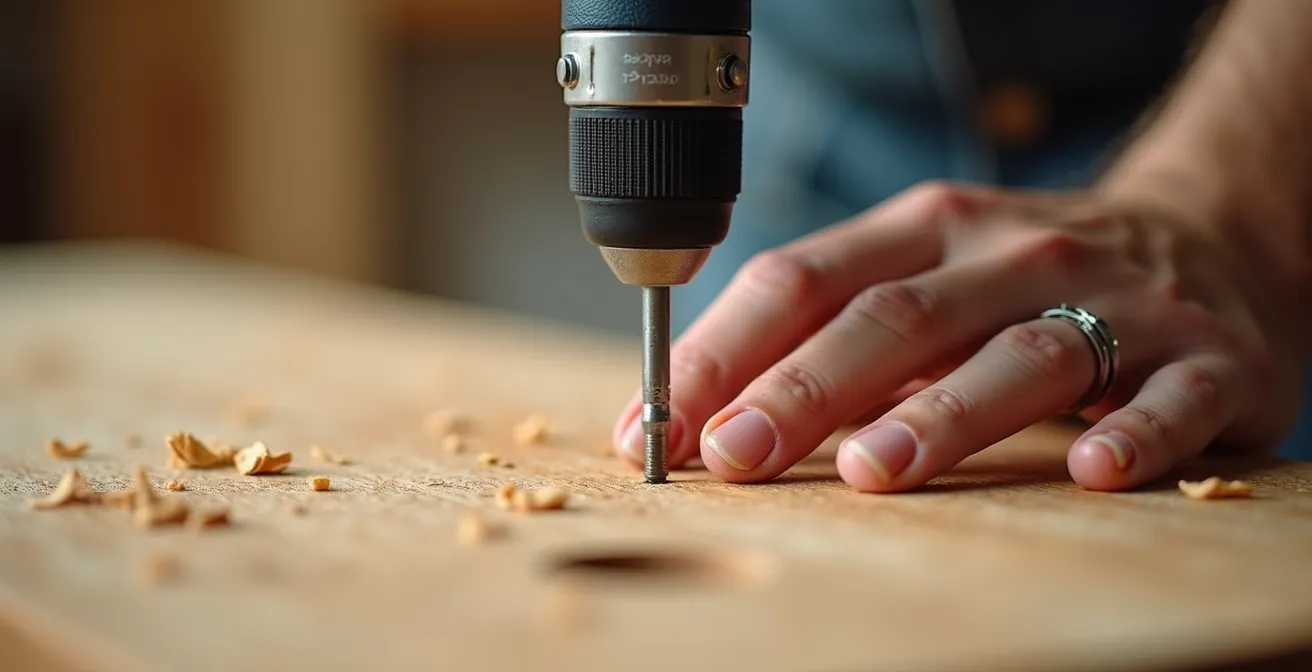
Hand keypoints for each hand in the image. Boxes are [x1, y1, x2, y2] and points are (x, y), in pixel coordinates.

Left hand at [610, 181, 1302, 491]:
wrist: (1209, 238)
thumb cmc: (1027, 277)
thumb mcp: (926, 274)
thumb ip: (830, 335)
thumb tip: (701, 417)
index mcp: (926, 230)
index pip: (803, 279)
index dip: (723, 351)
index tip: (660, 426)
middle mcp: (1010, 255)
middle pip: (893, 317)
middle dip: (803, 388)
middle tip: (736, 454)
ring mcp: (1112, 303)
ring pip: (1018, 354)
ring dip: (940, 413)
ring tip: (870, 471)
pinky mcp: (1203, 356)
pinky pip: (1169, 397)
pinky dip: (1130, 432)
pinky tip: (1089, 471)